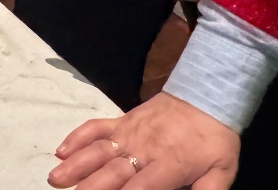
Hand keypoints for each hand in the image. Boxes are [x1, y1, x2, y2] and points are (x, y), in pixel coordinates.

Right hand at [48, 92, 239, 189]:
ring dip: (75, 164)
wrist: (206, 96)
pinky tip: (61, 151)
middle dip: (90, 186)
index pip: (141, 186)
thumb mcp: (222, 172)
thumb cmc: (214, 140)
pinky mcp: (121, 120)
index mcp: (169, 164)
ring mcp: (128, 132)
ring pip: (98, 149)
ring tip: (55, 179)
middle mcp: (143, 149)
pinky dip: (77, 137)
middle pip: (112, 171)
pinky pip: (95, 127)